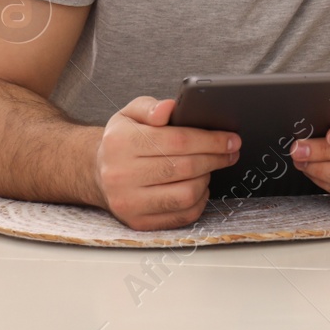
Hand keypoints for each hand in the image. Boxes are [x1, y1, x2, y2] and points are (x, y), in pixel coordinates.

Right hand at [95, 96, 239, 230]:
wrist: (98, 172)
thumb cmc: (122, 140)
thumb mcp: (130, 114)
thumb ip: (150, 107)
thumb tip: (169, 108)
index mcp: (121, 142)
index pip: (178, 140)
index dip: (211, 140)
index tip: (232, 139)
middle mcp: (120, 175)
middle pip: (185, 167)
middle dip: (216, 158)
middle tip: (230, 152)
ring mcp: (128, 203)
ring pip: (186, 194)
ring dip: (206, 179)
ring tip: (208, 167)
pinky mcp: (138, 222)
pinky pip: (182, 215)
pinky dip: (198, 201)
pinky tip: (198, 186)